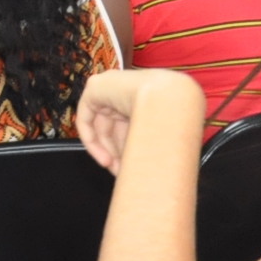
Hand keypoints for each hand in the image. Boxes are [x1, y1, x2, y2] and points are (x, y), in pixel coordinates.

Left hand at [76, 69, 201, 174]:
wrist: (167, 96)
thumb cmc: (174, 115)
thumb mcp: (159, 134)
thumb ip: (149, 145)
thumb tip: (146, 169)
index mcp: (142, 97)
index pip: (130, 125)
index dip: (129, 148)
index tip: (131, 168)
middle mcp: (124, 91)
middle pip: (115, 127)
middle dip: (118, 152)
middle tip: (122, 173)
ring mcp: (108, 87)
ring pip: (102, 125)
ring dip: (107, 151)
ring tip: (116, 170)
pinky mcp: (94, 88)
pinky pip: (86, 117)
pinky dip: (91, 140)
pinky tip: (103, 159)